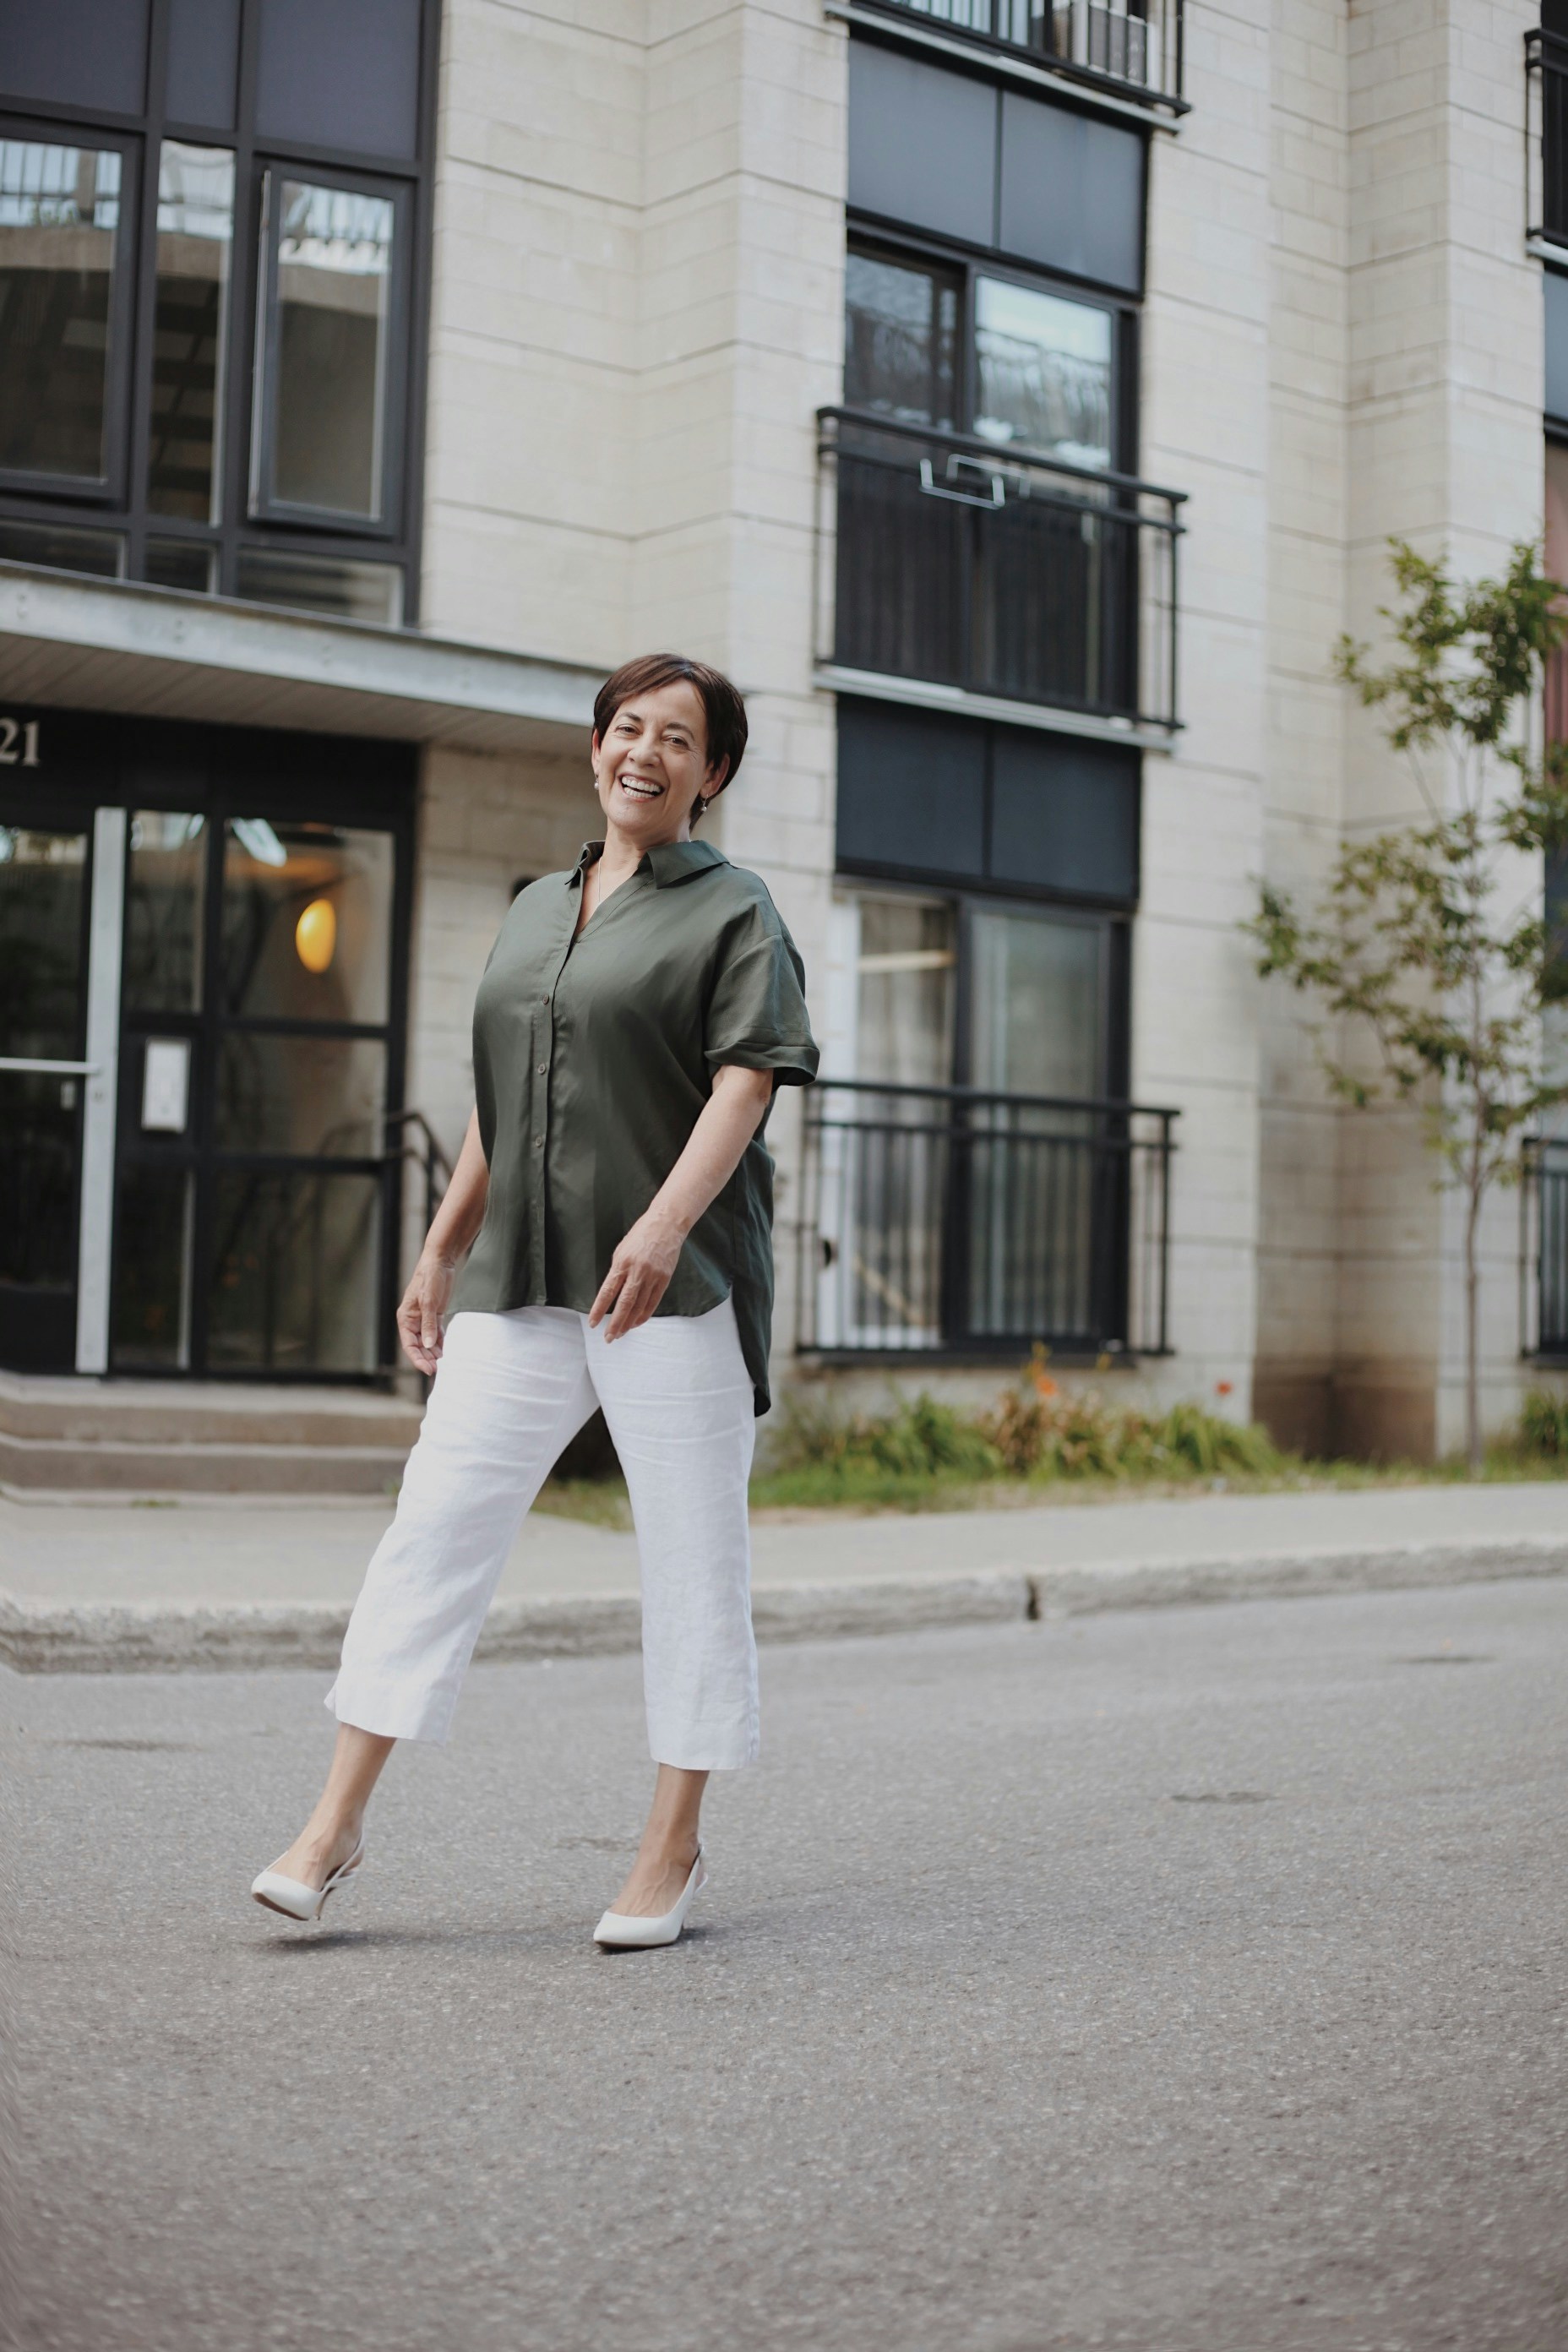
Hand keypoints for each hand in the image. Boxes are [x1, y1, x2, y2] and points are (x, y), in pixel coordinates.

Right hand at [397, 1252, 456, 1373]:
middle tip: (440, 1370)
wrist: (440, 1260)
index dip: (417, 1359)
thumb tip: (428, 1345)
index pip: (409, 1344)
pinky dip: (442, 1343)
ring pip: (428, 1341)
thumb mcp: (429, 1301)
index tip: (428, 1369)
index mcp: (405, 1318)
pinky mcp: (435, 1314)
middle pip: (418, 1346)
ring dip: (435, 1353)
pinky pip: (437, 1333)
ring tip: (446, 1364)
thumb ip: (429, 1324)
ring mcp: (424, 1318)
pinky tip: (448, 1352)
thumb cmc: (430, 1277)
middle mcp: (413, 1320)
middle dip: (427, 1359)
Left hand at [588, 1210, 685, 1338]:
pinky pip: (653, 1302)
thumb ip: (617, 1271)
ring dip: (629, 1323)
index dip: (599, 1309)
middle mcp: (637, 1271)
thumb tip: (612, 1293)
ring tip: (621, 1333)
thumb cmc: (641, 1235)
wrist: (666, 1225)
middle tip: (608, 1338)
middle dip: (615, 1323)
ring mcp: (652, 1276)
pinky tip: (636, 1323)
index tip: (593, 1323)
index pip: (607, 1292)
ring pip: (639, 1306)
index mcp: (622, 1263)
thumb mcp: (621, 1250)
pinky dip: (644, 1315)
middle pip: (624, 1304)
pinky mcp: (664, 1279)